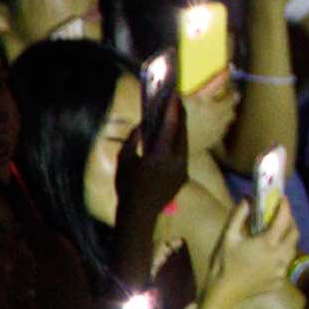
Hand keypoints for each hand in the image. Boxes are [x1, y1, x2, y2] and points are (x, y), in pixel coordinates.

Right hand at [116, 92, 187, 226]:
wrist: (139, 213)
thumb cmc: (127, 186)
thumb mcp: (124, 160)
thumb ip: (133, 139)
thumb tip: (142, 124)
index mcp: (159, 156)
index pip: (169, 126)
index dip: (172, 109)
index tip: (173, 95)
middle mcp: (176, 161)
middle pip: (182, 131)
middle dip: (180, 115)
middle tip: (177, 101)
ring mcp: (182, 169)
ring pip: (185, 142)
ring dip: (181, 127)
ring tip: (176, 114)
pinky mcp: (185, 175)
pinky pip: (183, 153)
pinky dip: (179, 142)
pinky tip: (174, 136)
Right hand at [206, 195, 297, 300]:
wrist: (224, 294)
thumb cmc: (224, 264)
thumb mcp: (228, 237)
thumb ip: (239, 216)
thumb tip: (247, 199)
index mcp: (268, 243)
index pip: (284, 219)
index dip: (285, 206)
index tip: (283, 198)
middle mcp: (280, 255)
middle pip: (294, 234)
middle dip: (291, 222)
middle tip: (282, 216)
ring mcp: (281, 269)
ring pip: (293, 249)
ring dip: (288, 239)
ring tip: (279, 233)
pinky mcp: (280, 280)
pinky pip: (286, 263)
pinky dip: (283, 254)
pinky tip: (272, 254)